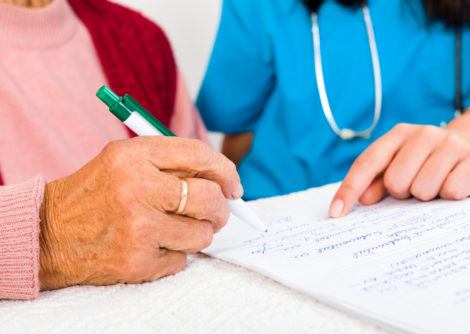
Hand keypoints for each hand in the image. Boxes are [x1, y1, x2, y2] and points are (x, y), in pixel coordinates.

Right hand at [39, 137, 241, 289]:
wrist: (48, 233)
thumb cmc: (93, 194)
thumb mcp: (122, 160)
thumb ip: (168, 162)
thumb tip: (221, 180)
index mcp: (133, 156)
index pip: (198, 155)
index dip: (224, 170)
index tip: (233, 184)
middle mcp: (137, 189)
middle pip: (209, 198)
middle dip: (221, 208)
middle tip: (216, 213)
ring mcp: (138, 229)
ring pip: (202, 234)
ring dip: (197, 234)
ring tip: (175, 230)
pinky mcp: (136, 262)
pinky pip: (182, 261)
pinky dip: (174, 255)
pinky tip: (152, 247)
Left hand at [330, 123, 469, 217]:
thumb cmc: (425, 159)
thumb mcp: (399, 163)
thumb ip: (376, 182)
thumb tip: (363, 200)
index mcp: (397, 135)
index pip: (366, 164)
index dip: (349, 190)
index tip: (336, 213)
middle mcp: (422, 134)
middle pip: (396, 182)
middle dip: (402, 192)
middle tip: (414, 185)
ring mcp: (450, 144)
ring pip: (423, 190)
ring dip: (426, 196)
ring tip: (435, 183)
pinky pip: (451, 192)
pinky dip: (449, 195)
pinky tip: (452, 182)